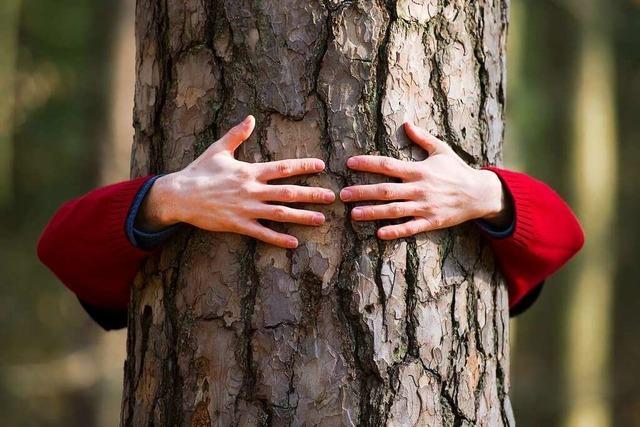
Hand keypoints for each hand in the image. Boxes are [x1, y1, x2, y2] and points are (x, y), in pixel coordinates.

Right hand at [139, 115, 334, 248]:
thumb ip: (237, 135)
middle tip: (332, 197)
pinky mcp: (238, 225)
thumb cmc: (199, 171)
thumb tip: (250, 117)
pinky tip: (294, 242)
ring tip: (321, 219)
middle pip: (288, 192)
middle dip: (312, 194)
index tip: (322, 165)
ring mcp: (246, 209)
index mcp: (249, 171)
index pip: (283, 167)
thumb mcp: (218, 149)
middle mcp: (252, 190)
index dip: (304, 166)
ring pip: (280, 213)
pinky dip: (278, 238)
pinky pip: (262, 233)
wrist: (179, 195)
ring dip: (302, 217)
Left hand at [340, 122, 510, 239]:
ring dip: (372, 213)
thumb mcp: (441, 150)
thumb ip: (422, 138)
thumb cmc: (457, 170)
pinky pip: (410, 228)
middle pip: (385, 190)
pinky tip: (379, 234)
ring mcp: (424, 206)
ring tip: (353, 215)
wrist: (479, 194)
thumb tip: (407, 122)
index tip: (349, 163)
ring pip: (394, 211)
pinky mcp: (431, 222)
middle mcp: (419, 188)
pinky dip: (395, 231)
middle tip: (342, 195)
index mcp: (418, 170)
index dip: (368, 163)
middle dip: (362, 192)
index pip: (387, 165)